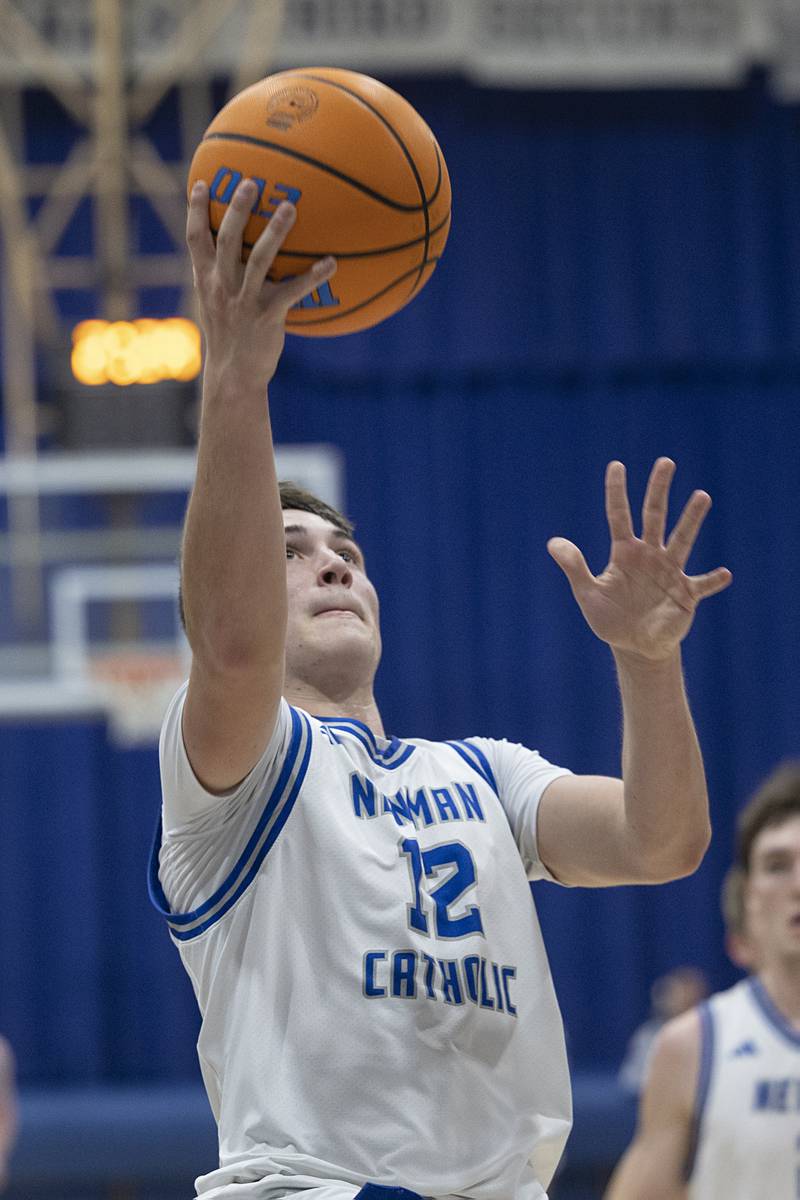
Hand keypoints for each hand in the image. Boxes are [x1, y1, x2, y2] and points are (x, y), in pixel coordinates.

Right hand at [186, 178, 335, 387]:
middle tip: (249, 183)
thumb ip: (220, 275)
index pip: (195, 239)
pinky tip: (331, 263)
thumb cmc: (229, 335)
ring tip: (289, 207)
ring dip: (275, 233)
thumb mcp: (215, 302)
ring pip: (258, 260)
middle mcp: (222, 286)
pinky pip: (292, 292)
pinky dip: (312, 277)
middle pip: (227, 240)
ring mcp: (244, 301)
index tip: (202, 183)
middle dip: (236, 210)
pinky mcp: (267, 317)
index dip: (196, 211)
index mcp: (207, 279)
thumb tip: (233, 248)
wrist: (233, 375)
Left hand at [548, 458, 731, 660]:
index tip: (617, 465)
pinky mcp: (686, 595)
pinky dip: (713, 580)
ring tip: (701, 496)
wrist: (635, 647)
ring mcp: (670, 572)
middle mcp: (649, 555)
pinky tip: (724, 574)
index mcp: (624, 552)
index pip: (619, 515)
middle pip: (654, 516)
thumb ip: (574, 567)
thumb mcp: (588, 594)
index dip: (616, 491)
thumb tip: (553, 542)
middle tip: (665, 462)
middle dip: (659, 490)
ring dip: (691, 519)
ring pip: (681, 540)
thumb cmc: (611, 619)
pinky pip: (702, 585)